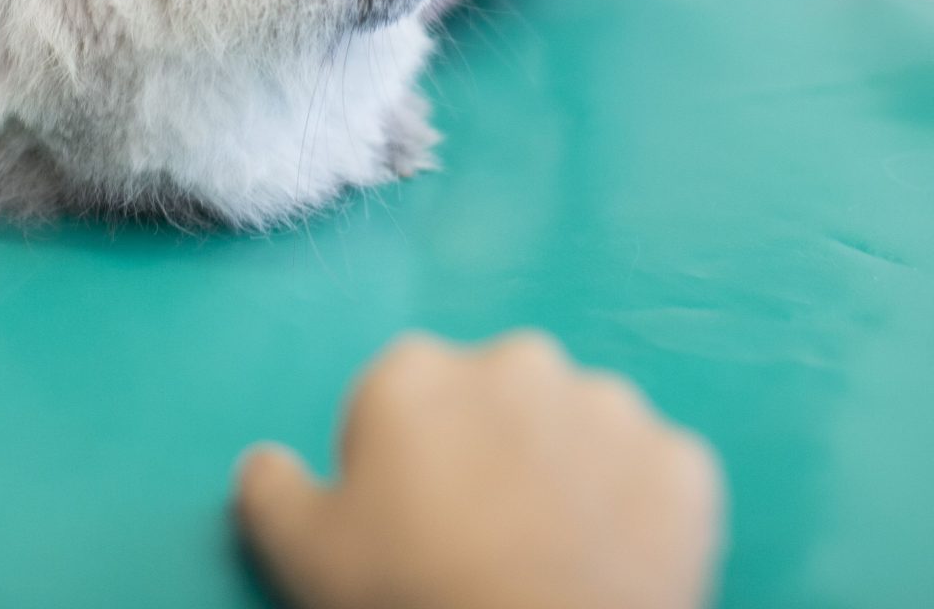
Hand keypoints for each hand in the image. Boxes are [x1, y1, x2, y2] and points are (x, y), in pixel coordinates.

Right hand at [235, 332, 723, 608]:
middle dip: (494, 449)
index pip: (405, 398)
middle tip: (487, 536)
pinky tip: (617, 561)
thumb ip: (268, 486)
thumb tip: (262, 461)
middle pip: (497, 398)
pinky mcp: (684, 462)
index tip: (414, 522)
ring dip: (571, 471)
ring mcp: (610, 406)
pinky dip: (642, 509)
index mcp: (418, 369)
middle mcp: (517, 360)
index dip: (407, 463)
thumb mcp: (300, 552)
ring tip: (556, 553)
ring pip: (582, 429)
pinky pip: (657, 475)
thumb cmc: (412, 598)